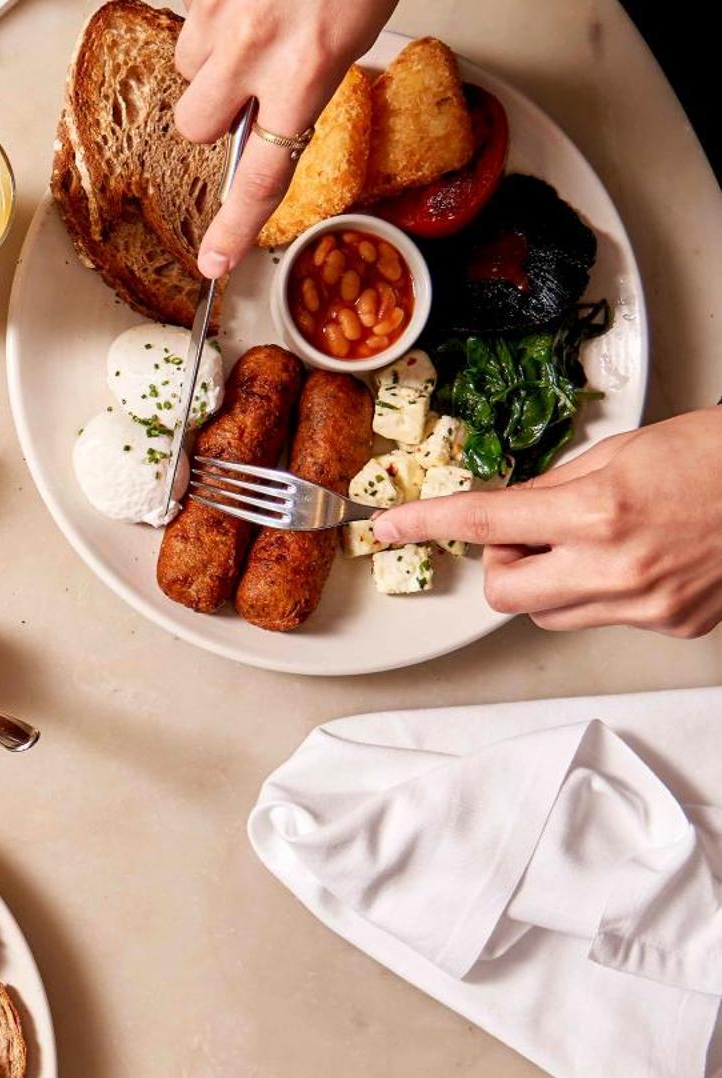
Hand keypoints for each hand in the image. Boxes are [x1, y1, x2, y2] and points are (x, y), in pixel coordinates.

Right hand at [175, 0, 412, 275]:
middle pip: (195, 123)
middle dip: (213, 111)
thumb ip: (302, 79)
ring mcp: (218, 2)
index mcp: (309, 68)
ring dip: (214, 49)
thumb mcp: (357, 26)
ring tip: (258, 0)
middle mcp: (256, 45)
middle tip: (245, 77)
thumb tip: (254, 107)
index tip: (212, 264)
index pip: (262, 171)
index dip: (234, 225)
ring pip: (189, 63)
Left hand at [372, 411, 721, 636]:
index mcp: (598, 513)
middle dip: (503, 565)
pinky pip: (606, 618)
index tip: (388, 527)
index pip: (484, 524)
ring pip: (549, 613)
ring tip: (597, 542)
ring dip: (550, 581)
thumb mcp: (620, 453)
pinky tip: (645, 558)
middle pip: (504, 593)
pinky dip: (605, 591)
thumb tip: (509, 511)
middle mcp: (618, 568)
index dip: (427, 523)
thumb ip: (553, 489)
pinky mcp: (673, 625)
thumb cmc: (715, 455)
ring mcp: (647, 605)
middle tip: (531, 536)